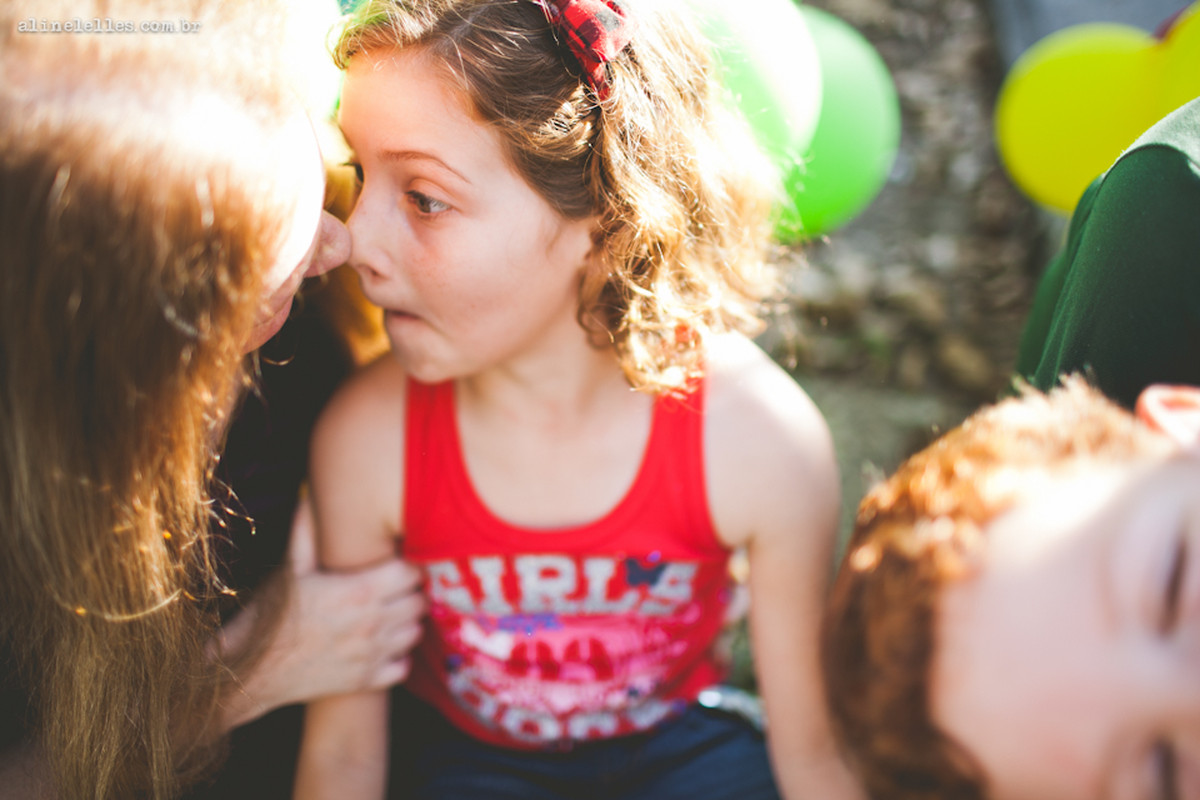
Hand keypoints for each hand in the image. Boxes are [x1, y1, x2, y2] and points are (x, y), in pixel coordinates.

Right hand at [218, 499, 424, 728]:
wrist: (250, 671)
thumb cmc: (271, 616)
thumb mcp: (291, 569)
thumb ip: (308, 532)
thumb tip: (310, 495)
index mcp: (358, 591)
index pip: (412, 573)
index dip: (408, 567)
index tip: (396, 565)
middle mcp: (371, 623)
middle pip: (419, 602)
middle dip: (410, 593)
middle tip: (395, 590)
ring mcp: (370, 655)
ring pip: (415, 633)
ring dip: (406, 623)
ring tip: (388, 615)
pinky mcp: (365, 681)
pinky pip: (402, 667)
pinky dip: (397, 657)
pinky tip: (381, 646)